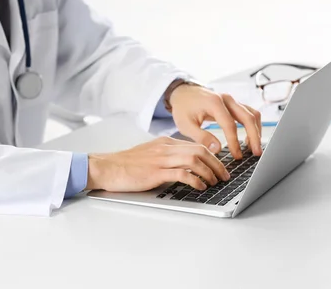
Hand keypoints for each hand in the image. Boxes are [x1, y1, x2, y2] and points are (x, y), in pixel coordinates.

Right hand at [85, 137, 229, 191]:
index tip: (220, 167)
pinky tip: (200, 187)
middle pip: (200, 150)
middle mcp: (165, 148)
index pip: (196, 145)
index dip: (212, 156)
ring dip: (209, 172)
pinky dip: (195, 180)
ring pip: (194, 160)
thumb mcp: (150, 155)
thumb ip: (167, 157)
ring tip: (215, 182)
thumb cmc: (126, 165)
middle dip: (216, 164)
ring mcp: (160, 159)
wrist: (106, 167)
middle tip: (224, 176)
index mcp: (165, 143)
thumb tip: (186, 167)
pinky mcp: (155, 172)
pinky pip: (181, 173)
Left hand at [169, 84, 261, 158]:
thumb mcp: (185, 124)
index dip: (235, 142)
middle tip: (256, 153)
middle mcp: (227, 99)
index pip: (230, 125)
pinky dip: (252, 125)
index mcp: (214, 103)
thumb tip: (217, 149)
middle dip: (254, 136)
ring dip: (256, 131)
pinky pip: (249, 113)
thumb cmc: (183, 107)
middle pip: (248, 117)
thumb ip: (201, 137)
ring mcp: (232, 100)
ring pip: (252, 114)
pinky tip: (249, 139)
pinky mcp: (233, 104)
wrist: (183, 92)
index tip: (236, 155)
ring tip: (253, 148)